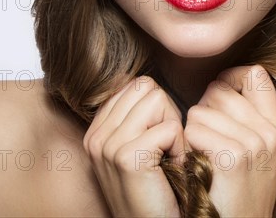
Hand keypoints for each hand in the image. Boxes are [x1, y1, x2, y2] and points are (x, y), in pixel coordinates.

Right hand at [83, 76, 184, 216]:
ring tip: (167, 159)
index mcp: (96, 131)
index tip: (157, 141)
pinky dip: (179, 148)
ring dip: (173, 129)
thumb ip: (137, 116)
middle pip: (146, 88)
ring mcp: (108, 147)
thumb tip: (150, 85)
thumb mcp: (139, 148)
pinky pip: (170, 128)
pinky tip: (171, 171)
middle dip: (165, 113)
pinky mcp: (127, 159)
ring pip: (158, 101)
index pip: (136, 86)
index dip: (157, 108)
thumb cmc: (158, 190)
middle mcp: (96, 137)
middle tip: (165, 150)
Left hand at [184, 65, 275, 216]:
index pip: (255, 73)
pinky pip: (194, 129)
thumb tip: (218, 83)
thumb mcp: (253, 153)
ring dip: (193, 130)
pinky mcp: (233, 158)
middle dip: (204, 108)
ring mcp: (255, 145)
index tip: (216, 98)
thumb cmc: (232, 194)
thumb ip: (244, 117)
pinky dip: (188, 146)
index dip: (229, 78)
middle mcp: (271, 133)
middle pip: (221, 87)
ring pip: (202, 108)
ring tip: (202, 156)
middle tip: (205, 140)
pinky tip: (197, 166)